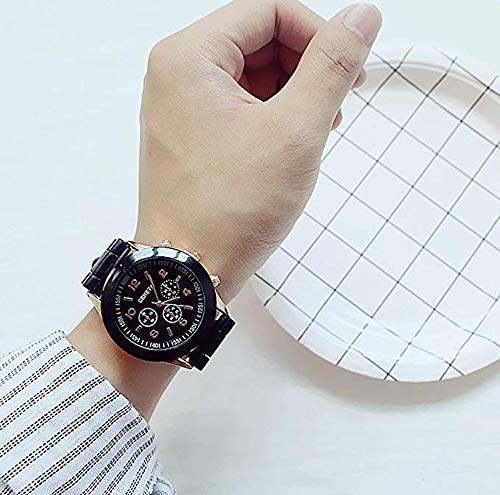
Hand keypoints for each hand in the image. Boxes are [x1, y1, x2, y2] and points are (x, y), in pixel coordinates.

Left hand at [134, 0, 381, 301]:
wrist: (189, 271)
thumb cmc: (228, 211)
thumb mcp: (296, 130)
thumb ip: (332, 65)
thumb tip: (361, 19)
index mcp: (189, 58)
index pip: (268, 12)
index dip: (318, 33)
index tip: (349, 66)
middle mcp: (176, 77)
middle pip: (258, 42)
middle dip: (306, 69)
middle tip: (336, 104)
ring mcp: (180, 109)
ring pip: (251, 78)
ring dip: (292, 96)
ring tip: (315, 133)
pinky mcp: (190, 138)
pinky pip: (238, 108)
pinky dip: (271, 119)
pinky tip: (290, 146)